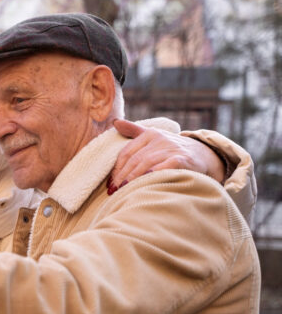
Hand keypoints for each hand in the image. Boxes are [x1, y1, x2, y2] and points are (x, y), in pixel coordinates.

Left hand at [111, 120, 225, 191]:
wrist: (203, 154)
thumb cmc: (171, 149)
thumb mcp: (153, 137)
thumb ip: (134, 130)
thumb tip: (115, 122)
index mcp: (149, 134)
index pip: (127, 152)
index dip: (116, 168)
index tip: (110, 183)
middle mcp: (160, 139)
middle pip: (135, 159)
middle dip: (122, 176)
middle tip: (113, 190)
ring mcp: (171, 148)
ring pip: (146, 164)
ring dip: (132, 178)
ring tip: (123, 191)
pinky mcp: (182, 159)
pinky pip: (163, 168)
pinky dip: (152, 175)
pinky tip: (143, 184)